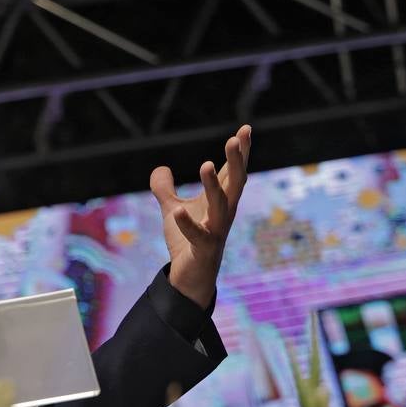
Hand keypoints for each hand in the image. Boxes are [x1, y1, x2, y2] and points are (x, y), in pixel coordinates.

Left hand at [152, 124, 251, 308]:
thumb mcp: (173, 209)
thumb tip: (160, 168)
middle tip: (235, 139)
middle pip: (235, 183)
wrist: (189, 277)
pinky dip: (187, 224)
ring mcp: (216, 231)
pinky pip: (197, 235)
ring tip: (205, 165)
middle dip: (236, 161)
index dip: (241, 152)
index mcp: (220, 201)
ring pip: (221, 206)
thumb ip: (165, 189)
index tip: (246, 129)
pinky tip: (178, 212)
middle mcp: (224, 214)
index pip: (233, 172)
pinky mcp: (204, 249)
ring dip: (213, 186)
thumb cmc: (186, 242)